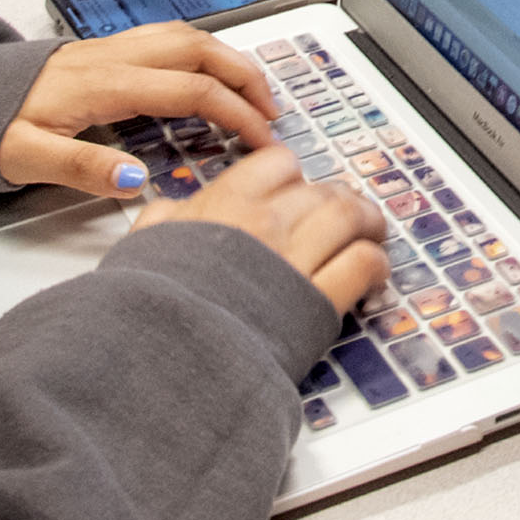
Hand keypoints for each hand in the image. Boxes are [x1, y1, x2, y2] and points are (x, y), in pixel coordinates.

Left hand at [0, 21, 281, 194]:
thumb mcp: (26, 159)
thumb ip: (83, 168)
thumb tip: (137, 179)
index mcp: (104, 85)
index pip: (191, 90)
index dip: (235, 113)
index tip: (260, 140)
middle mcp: (114, 58)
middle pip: (201, 50)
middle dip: (247, 76)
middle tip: (274, 111)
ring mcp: (109, 49)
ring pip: (187, 36)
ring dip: (227, 59)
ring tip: (252, 89)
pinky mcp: (102, 51)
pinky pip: (167, 37)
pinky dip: (201, 50)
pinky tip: (206, 69)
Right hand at [137, 146, 390, 316]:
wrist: (160, 355)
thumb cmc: (147, 305)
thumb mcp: (143, 247)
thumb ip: (164, 221)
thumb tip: (172, 210)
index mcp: (226, 203)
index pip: (279, 164)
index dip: (295, 178)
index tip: (298, 192)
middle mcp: (267, 222)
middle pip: (324, 191)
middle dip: (340, 201)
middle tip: (347, 216)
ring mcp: (295, 259)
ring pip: (352, 218)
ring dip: (369, 224)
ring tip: (372, 235)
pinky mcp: (317, 301)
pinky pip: (362, 264)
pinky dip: (375, 264)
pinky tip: (374, 274)